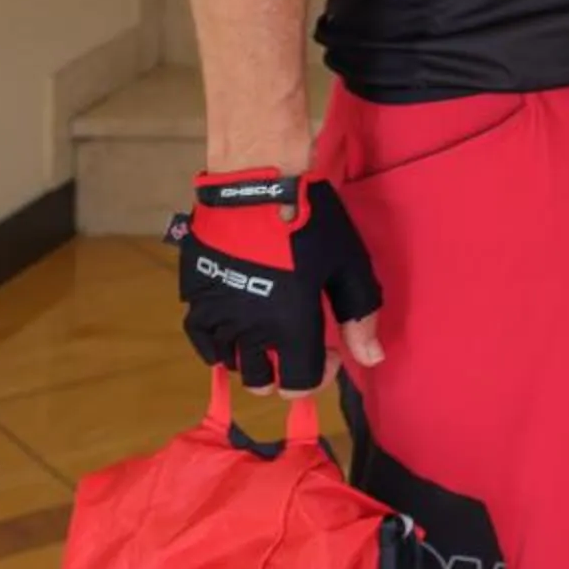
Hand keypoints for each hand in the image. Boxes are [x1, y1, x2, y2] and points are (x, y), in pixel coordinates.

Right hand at [174, 172, 384, 395]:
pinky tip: (237, 333)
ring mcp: (218, 317)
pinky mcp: (196, 299)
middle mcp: (250, 331)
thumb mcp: (349, 265)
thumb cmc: (311, 223)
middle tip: (299, 346)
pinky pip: (203, 343)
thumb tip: (372, 360)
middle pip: (262, 381)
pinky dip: (220, 348)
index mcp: (290, 325)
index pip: (298, 383)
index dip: (318, 377)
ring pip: (232, 364)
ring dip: (255, 360)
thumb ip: (361, 316)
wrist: (258, 186)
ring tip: (271, 335)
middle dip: (285, 373)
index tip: (331, 353)